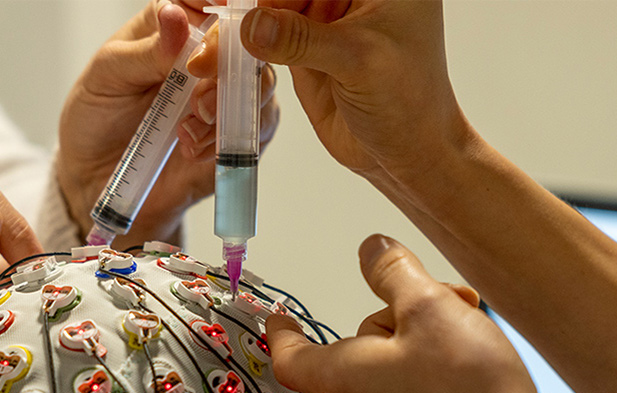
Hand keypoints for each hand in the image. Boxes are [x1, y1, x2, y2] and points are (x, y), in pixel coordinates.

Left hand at [58, 0, 279, 243]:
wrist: (97, 174)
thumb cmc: (98, 115)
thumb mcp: (108, 75)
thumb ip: (147, 50)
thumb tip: (176, 16)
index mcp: (175, 24)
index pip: (213, 3)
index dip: (219, 16)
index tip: (203, 44)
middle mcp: (208, 54)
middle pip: (247, 42)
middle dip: (225, 68)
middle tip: (197, 98)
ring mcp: (226, 93)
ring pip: (259, 84)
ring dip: (224, 108)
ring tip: (186, 128)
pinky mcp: (236, 132)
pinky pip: (256, 127)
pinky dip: (223, 139)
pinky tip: (190, 149)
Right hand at [189, 0, 468, 180]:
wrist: (408, 154)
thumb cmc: (410, 104)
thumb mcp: (359, 63)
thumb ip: (304, 40)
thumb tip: (252, 23)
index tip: (239, 2)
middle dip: (248, 4)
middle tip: (216, 16)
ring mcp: (323, 16)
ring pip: (268, 6)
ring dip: (233, 26)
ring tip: (206, 54)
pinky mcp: (302, 44)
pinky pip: (262, 34)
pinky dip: (237, 46)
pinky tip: (212, 59)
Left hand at [265, 235, 585, 392]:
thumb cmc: (468, 387)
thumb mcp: (430, 308)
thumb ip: (394, 273)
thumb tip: (371, 249)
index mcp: (344, 378)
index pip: (292, 357)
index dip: (283, 333)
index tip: (279, 319)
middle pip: (362, 351)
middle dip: (401, 318)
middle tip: (449, 302)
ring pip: (395, 372)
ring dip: (427, 343)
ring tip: (473, 333)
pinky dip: (441, 377)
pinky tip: (479, 371)